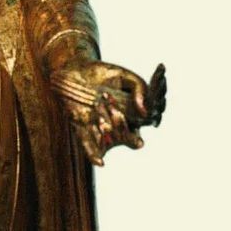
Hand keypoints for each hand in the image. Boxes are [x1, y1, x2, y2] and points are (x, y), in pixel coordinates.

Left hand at [50, 60, 166, 166]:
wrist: (77, 68)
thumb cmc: (106, 74)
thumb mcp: (128, 78)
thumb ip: (141, 89)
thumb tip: (145, 112)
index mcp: (133, 114)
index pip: (147, 121)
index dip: (152, 116)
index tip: (154, 104)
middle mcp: (118, 124)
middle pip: (130, 134)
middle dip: (126, 124)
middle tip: (117, 106)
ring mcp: (99, 127)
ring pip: (112, 137)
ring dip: (110, 123)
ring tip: (101, 99)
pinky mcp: (81, 126)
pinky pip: (88, 145)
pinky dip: (94, 155)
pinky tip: (101, 163)